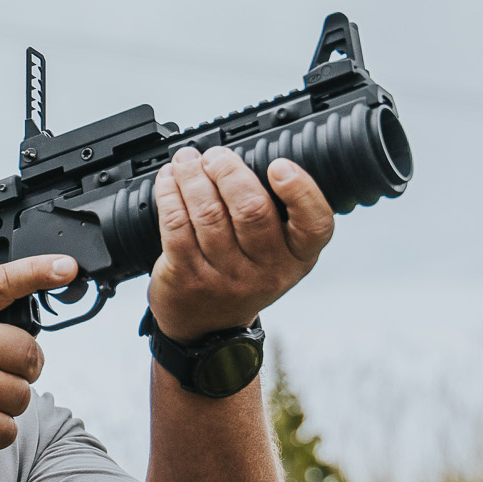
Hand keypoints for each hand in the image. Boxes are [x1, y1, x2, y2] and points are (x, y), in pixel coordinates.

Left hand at [146, 146, 334, 342]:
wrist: (205, 326)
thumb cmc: (243, 275)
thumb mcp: (275, 256)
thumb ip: (276, 215)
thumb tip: (246, 158)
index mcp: (298, 258)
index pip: (314, 224)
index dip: (300, 190)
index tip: (279, 165)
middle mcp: (267, 270)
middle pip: (252, 209)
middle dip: (229, 171)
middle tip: (215, 156)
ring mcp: (226, 276)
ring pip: (209, 213)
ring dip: (192, 177)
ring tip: (186, 161)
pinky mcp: (188, 276)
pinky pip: (176, 226)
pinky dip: (169, 196)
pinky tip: (168, 181)